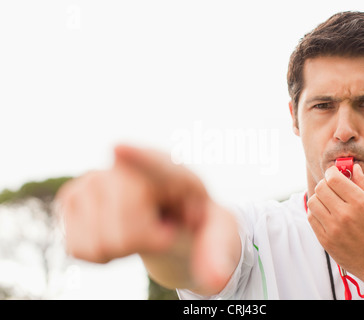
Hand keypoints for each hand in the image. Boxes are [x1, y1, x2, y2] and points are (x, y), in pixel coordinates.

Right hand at [55, 144, 208, 262]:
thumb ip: (220, 254)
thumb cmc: (196, 226)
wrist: (171, 224)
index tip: (119, 150)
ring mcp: (96, 178)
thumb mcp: (219, 236)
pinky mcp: (71, 198)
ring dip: (123, 248)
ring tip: (140, 231)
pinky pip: (77, 246)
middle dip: (147, 239)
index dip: (138, 158)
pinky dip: (99, 255)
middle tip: (163, 231)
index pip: (158, 167)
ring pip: (100, 239)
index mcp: (176, 172)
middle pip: (126, 219)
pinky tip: (116, 236)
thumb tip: (215, 280)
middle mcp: (131, 166)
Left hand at [306, 164, 363, 280]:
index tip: (334, 173)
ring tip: (329, 201)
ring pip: (313, 201)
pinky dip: (316, 212)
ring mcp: (333, 228)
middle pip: (321, 188)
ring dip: (319, 198)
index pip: (334, 179)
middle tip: (332, 187)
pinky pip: (311, 217)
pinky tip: (327, 214)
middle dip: (326, 184)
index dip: (332, 172)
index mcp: (360, 203)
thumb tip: (354, 168)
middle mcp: (344, 215)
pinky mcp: (325, 240)